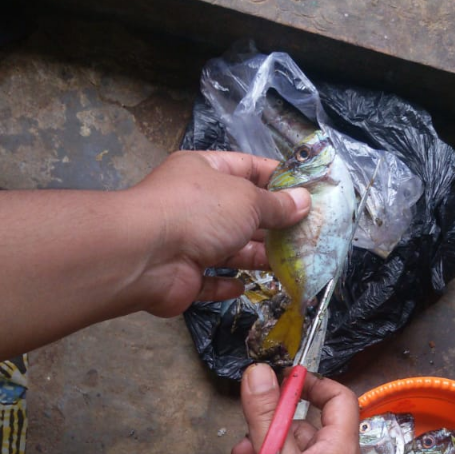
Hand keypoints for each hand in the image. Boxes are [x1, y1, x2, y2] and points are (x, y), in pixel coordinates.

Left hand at [128, 150, 310, 315]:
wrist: (147, 255)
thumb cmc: (198, 212)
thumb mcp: (246, 200)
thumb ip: (276, 205)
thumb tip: (303, 202)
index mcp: (205, 172)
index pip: (247, 167)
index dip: (277, 177)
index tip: (307, 189)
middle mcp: (195, 204)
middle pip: (241, 212)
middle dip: (273, 222)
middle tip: (307, 233)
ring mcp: (187, 241)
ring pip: (229, 248)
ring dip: (257, 255)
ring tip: (291, 261)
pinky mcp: (183, 276)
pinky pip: (209, 280)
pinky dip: (226, 283)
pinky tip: (244, 286)